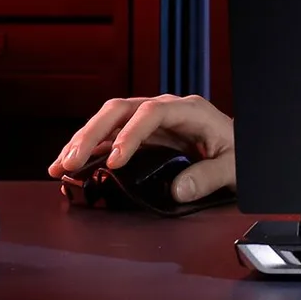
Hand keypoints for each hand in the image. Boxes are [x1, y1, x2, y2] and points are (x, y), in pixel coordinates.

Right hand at [49, 93, 236, 204]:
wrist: (241, 150)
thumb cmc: (240, 154)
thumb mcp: (234, 167)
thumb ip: (208, 177)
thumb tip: (178, 190)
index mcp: (189, 110)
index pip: (152, 113)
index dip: (130, 134)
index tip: (114, 160)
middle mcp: (165, 109)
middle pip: (121, 110)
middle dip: (92, 134)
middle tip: (71, 162)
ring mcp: (151, 121)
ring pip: (109, 121)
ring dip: (82, 141)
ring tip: (59, 166)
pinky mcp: (142, 135)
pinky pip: (110, 137)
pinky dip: (89, 150)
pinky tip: (69, 165)